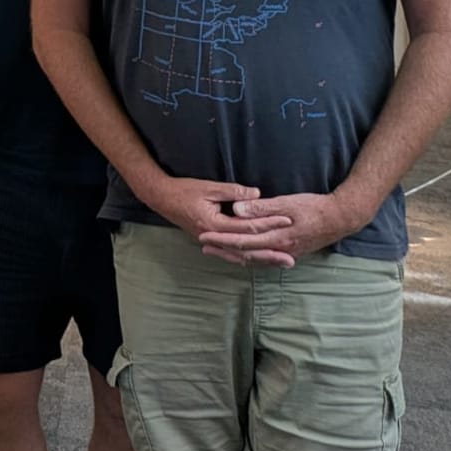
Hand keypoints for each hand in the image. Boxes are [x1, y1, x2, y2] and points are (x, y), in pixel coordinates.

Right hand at [137, 175, 289, 252]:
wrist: (160, 197)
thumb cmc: (183, 190)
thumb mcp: (209, 187)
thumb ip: (234, 192)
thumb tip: (257, 194)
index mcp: (214, 224)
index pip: (247, 227)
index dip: (268, 223)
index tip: (287, 220)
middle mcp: (213, 237)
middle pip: (246, 249)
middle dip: (269, 254)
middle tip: (290, 258)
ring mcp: (210, 241)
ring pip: (239, 256)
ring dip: (260, 260)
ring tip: (279, 263)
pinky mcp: (209, 241)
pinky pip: (230, 254)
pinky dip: (245, 258)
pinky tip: (256, 261)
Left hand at [196, 191, 362, 266]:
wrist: (341, 218)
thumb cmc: (314, 207)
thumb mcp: (287, 203)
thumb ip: (261, 208)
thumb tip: (236, 210)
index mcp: (277, 237)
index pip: (242, 240)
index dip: (222, 239)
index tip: (204, 236)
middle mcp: (280, 249)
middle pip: (245, 252)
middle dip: (223, 249)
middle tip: (203, 246)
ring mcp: (286, 252)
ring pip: (255, 258)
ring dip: (234, 254)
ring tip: (217, 251)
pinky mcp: (291, 251)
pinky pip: (265, 257)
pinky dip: (250, 256)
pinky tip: (243, 254)